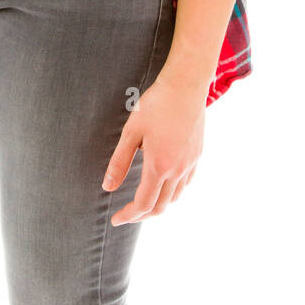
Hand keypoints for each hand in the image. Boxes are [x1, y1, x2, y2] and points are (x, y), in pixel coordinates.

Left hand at [101, 73, 205, 224]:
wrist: (186, 85)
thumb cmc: (156, 105)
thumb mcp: (131, 132)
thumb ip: (119, 162)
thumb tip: (107, 187)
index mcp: (159, 166)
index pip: (143, 204)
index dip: (128, 215)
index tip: (116, 219)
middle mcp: (178, 170)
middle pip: (160, 206)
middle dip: (142, 215)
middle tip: (126, 214)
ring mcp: (190, 163)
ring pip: (175, 197)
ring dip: (158, 204)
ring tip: (142, 201)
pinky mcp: (197, 155)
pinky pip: (186, 183)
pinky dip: (173, 192)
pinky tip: (164, 184)